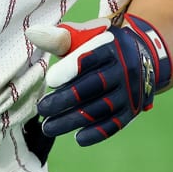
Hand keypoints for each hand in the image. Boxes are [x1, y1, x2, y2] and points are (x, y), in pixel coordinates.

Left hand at [26, 14, 171, 146]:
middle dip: (65, 99)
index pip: (90, 58)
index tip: (49, 81)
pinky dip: (96, 133)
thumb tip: (31, 33)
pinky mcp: (132, 110)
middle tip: (42, 109)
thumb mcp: (83, 36)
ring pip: (101, 108)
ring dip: (74, 120)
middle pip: (94, 86)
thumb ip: (58, 38)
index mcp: (111, 46)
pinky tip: (77, 138)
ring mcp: (130, 91)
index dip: (70, 69)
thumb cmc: (99, 45)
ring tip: (48, 127)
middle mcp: (124, 69)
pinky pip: (114, 124)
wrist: (141, 57)